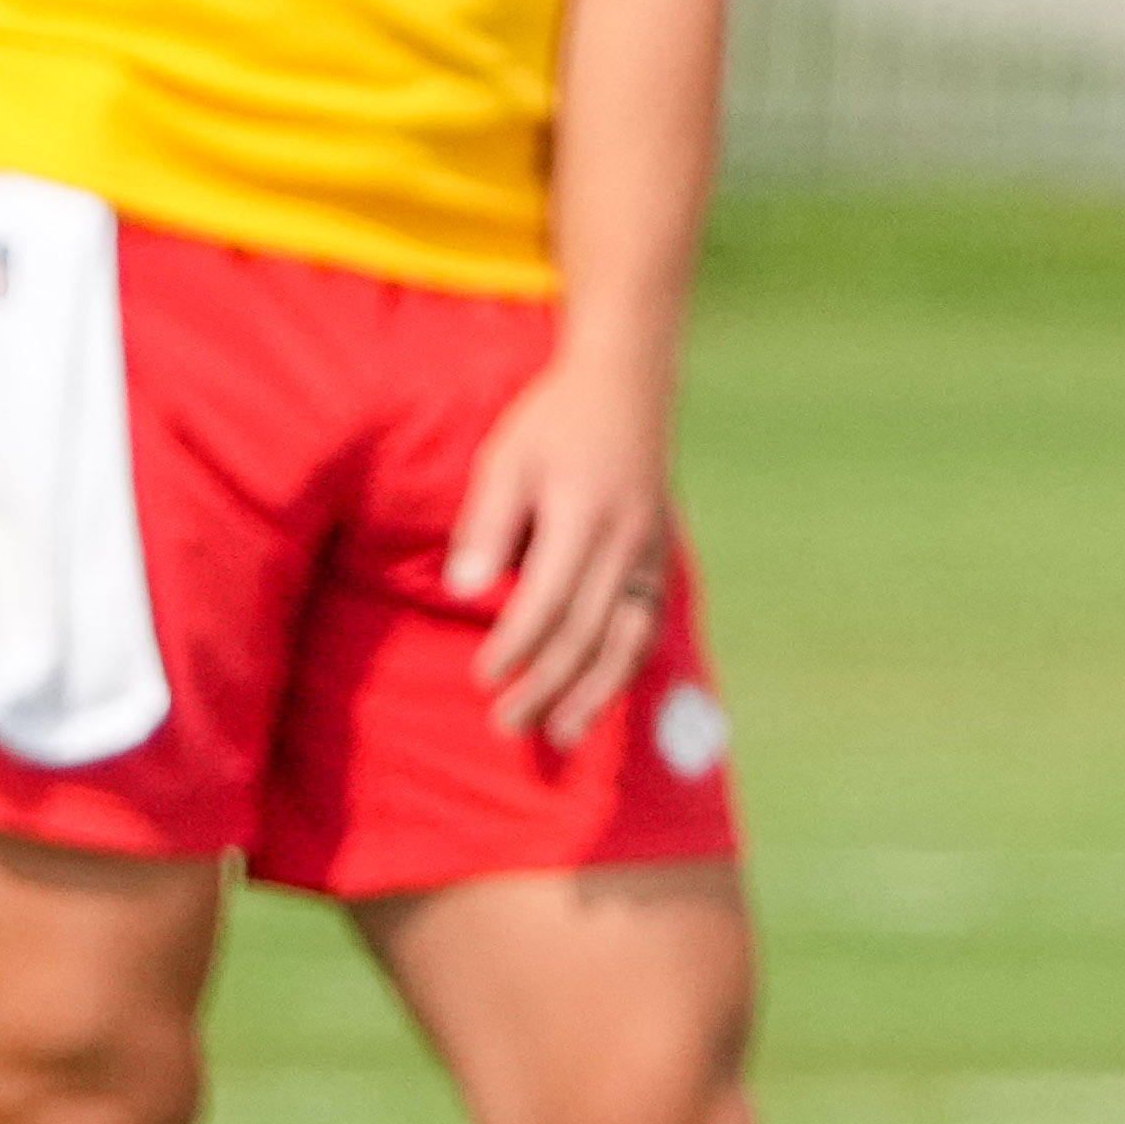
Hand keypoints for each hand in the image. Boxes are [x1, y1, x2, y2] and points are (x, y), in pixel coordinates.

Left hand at [447, 337, 682, 746]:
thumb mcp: (505, 461)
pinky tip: (602, 694)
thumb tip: (463, 593)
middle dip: (548, 685)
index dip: (516, 645)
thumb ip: (487, 527)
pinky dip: (626, 665)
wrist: (628, 388)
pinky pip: (647, 623)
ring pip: (629, 639)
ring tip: (563, 735)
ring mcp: (652, 552)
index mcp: (585, 515)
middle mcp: (628, 541)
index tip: (483, 678)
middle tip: (507, 725)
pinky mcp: (661, 557)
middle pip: (588, 632)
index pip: (548, 600)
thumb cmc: (552, 424)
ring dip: (595, 693)